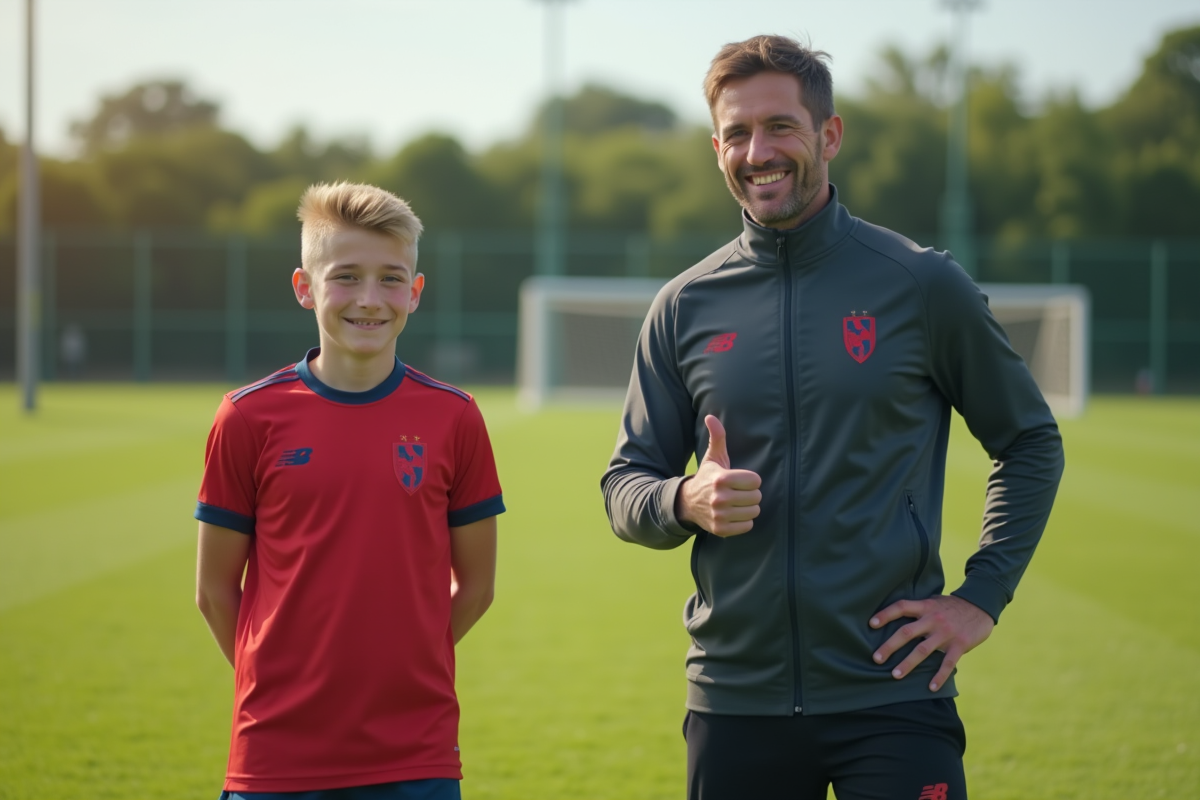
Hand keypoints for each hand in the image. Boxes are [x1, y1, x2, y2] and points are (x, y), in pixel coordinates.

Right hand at [676, 415, 761, 536]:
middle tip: (739, 492)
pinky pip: (747, 526)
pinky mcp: (721, 529)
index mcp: (721, 479)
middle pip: (756, 497)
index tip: (741, 480)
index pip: (755, 481)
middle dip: (751, 494)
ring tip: (738, 503)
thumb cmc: (707, 477)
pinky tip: (734, 515)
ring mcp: (720, 515)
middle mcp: (720, 498)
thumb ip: (717, 437)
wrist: (688, 503)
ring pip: (754, 512)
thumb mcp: (712, 457)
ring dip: (749, 508)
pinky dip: (744, 522)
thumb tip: (710, 417)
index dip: (750, 480)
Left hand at [869, 595, 994, 690]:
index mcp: (925, 606)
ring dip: (908, 664)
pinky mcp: (960, 644)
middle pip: (907, 632)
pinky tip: (931, 687)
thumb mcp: (934, 602)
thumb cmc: (952, 606)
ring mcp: (946, 633)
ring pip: (923, 650)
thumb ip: (918, 610)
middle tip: (876, 658)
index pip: (901, 607)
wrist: (981, 606)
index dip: (885, 614)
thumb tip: (895, 619)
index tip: (871, 624)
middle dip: (890, 646)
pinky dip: (939, 676)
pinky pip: (947, 663)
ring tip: (895, 675)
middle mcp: (933, 619)